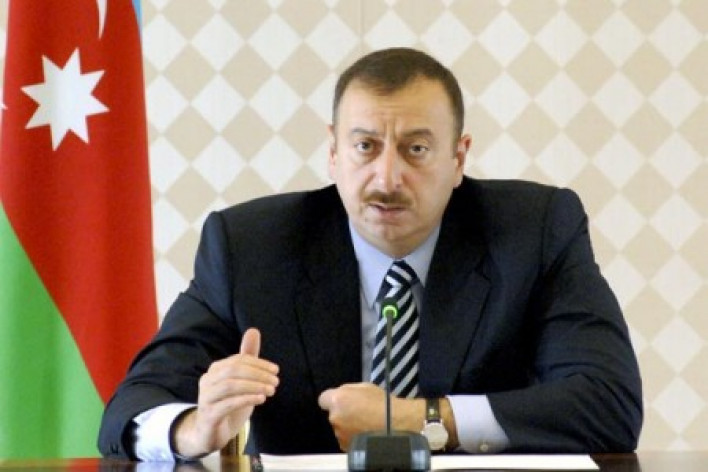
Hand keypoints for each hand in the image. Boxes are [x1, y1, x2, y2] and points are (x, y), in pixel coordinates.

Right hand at [173, 328, 278, 456]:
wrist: (209, 433)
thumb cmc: (228, 403)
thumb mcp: (240, 380)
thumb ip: (247, 357)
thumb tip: (253, 330)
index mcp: (216, 369)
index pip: (238, 360)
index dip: (259, 363)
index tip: (276, 370)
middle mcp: (207, 381)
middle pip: (233, 370)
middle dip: (258, 374)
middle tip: (276, 382)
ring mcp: (206, 398)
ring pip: (230, 386)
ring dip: (254, 386)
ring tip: (271, 391)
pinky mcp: (209, 415)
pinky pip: (227, 404)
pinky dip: (246, 399)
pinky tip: (260, 399)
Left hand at [318, 383, 422, 450]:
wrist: (396, 427)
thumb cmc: (383, 405)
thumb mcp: (366, 387)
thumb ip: (349, 390)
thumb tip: (342, 394)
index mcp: (338, 400)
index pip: (323, 399)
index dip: (332, 400)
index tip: (341, 401)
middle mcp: (335, 417)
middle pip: (333, 413)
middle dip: (342, 413)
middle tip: (359, 412)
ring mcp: (340, 433)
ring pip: (339, 427)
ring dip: (347, 425)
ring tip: (365, 424)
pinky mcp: (346, 446)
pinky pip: (345, 438)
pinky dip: (352, 436)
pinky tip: (365, 433)